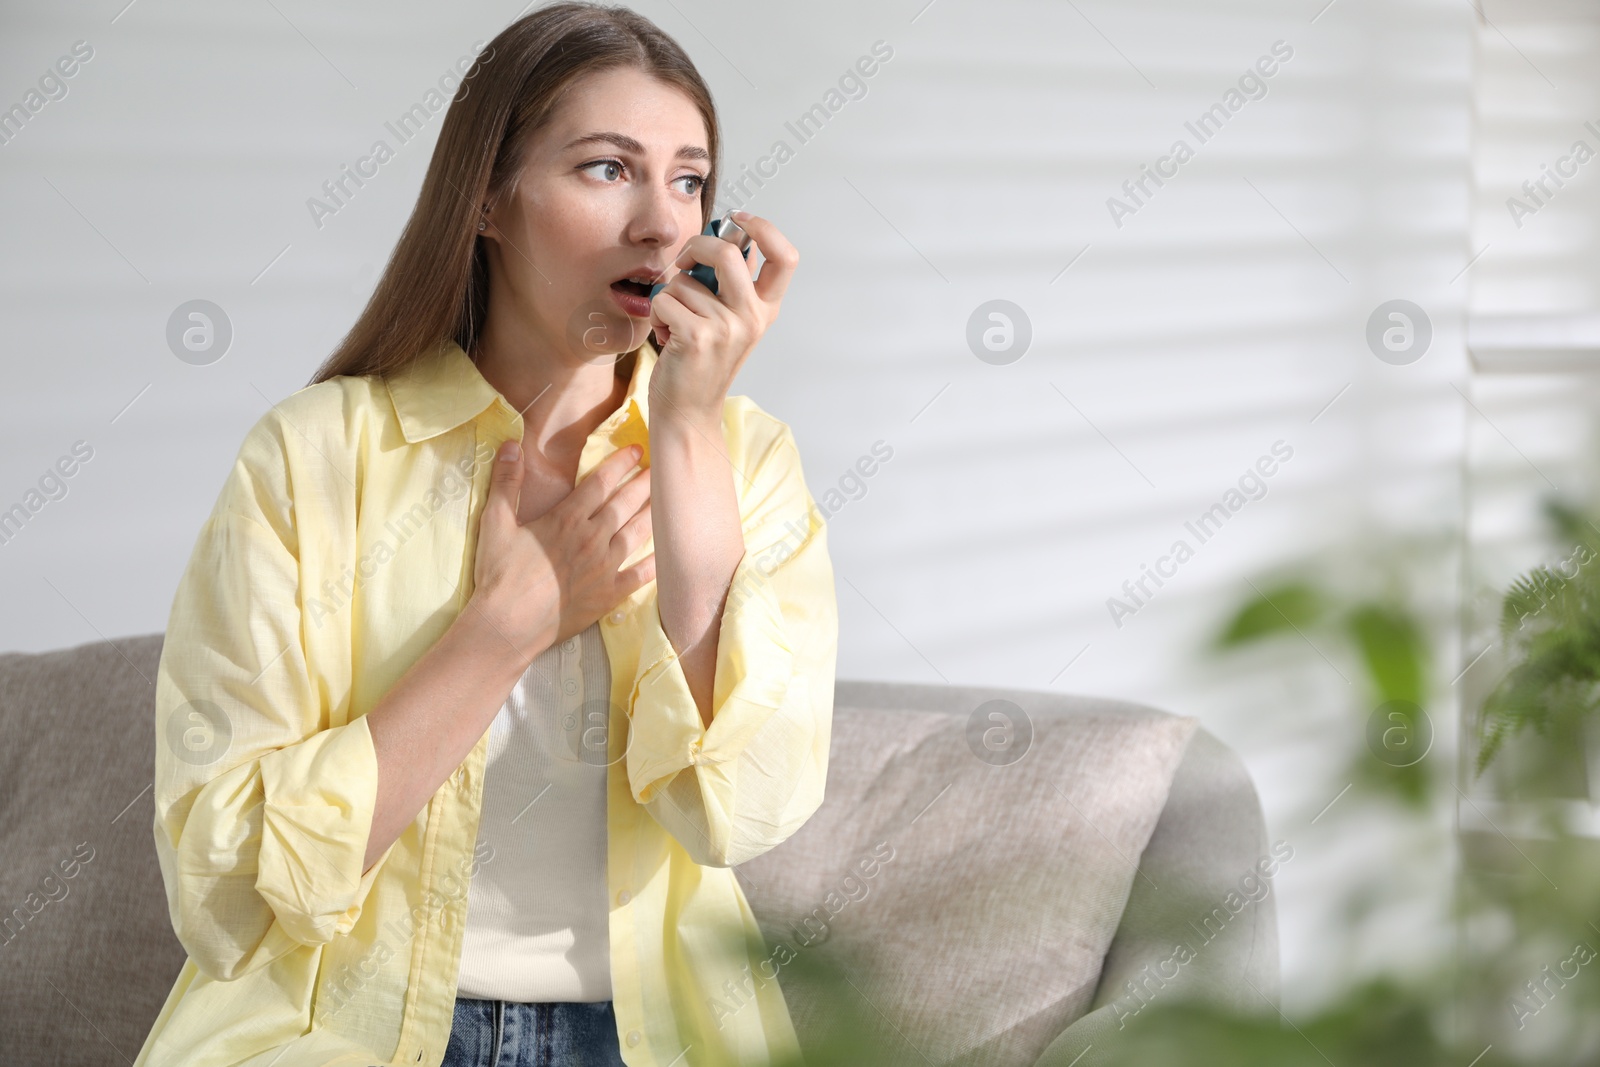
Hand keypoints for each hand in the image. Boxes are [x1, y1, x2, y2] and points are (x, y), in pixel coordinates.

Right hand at [468, 440, 655, 663]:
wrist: (508, 625)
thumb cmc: (499, 575)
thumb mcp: (495, 523)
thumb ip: (506, 483)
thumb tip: (510, 445)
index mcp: (567, 518)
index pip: (601, 482)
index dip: (620, 463)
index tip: (636, 450)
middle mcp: (592, 538)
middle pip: (625, 503)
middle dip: (643, 483)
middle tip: (661, 468)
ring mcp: (605, 567)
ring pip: (637, 532)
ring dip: (654, 513)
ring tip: (670, 499)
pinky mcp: (610, 594)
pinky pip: (641, 575)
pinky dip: (657, 562)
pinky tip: (669, 551)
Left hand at [647, 211, 797, 421]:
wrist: (688, 411)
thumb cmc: (701, 361)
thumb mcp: (729, 320)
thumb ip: (732, 282)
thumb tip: (727, 233)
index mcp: (766, 309)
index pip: (786, 257)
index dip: (764, 227)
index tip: (738, 218)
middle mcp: (752, 317)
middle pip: (729, 252)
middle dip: (696, 247)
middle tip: (685, 263)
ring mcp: (727, 328)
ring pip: (684, 280)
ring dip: (669, 296)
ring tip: (676, 323)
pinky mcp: (697, 337)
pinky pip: (665, 299)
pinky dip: (656, 313)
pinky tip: (666, 335)